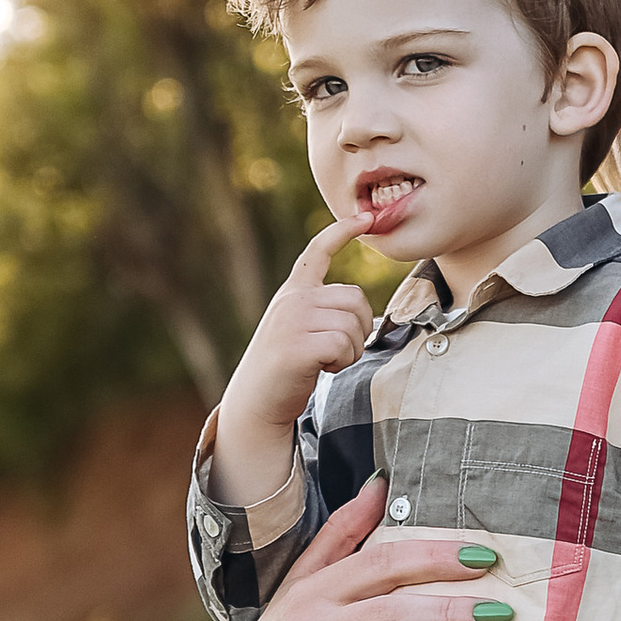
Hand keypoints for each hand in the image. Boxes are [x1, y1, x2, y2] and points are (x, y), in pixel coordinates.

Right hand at [208, 221, 371, 503]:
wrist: (256, 403)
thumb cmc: (285, 370)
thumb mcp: (298, 329)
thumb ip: (321, 311)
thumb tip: (360, 307)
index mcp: (293, 293)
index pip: (317, 252)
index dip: (342, 231)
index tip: (365, 217)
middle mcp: (292, 300)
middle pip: (356, 299)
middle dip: (358, 328)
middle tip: (335, 351)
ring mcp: (292, 321)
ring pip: (353, 324)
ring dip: (351, 349)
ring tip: (326, 361)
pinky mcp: (297, 345)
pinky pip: (344, 344)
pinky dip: (343, 361)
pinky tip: (324, 369)